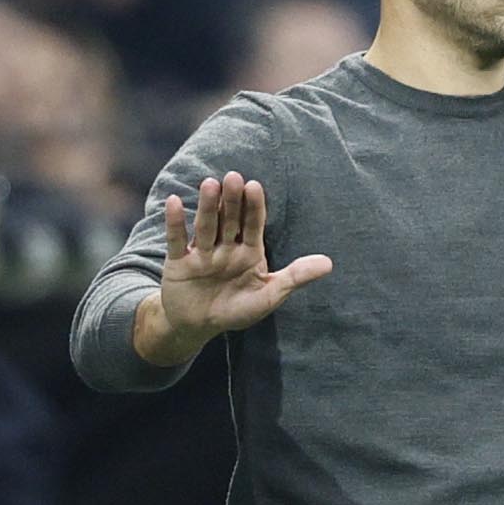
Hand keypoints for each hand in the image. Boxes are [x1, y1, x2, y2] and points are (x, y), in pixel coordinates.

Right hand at [131, 172, 331, 364]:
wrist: (196, 327)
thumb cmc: (235, 310)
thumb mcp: (268, 296)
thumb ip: (295, 277)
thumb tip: (329, 264)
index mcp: (248, 252)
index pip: (253, 225)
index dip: (254, 207)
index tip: (255, 186)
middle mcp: (225, 247)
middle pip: (229, 221)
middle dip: (231, 201)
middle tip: (233, 177)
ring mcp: (201, 253)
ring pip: (205, 226)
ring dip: (207, 206)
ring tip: (210, 184)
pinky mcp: (177, 262)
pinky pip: (176, 241)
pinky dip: (175, 223)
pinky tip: (174, 201)